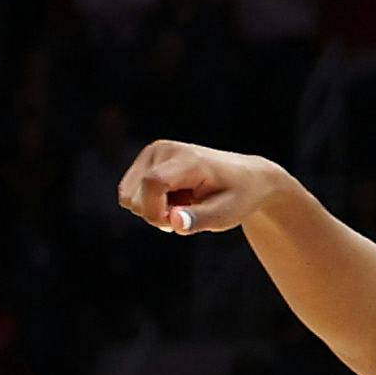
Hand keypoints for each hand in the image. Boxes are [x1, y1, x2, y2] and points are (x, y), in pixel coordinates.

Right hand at [119, 139, 299, 236]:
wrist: (247, 178)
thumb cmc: (238, 196)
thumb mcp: (227, 214)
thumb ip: (199, 219)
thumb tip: (174, 222)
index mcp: (188, 159)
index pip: (152, 183)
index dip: (156, 211)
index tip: (174, 225)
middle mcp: (164, 149)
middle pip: (134, 195)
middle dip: (155, 215)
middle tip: (187, 215)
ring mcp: (152, 152)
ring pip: (128, 196)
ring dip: (152, 209)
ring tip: (182, 205)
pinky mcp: (146, 160)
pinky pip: (130, 193)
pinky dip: (149, 203)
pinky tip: (174, 199)